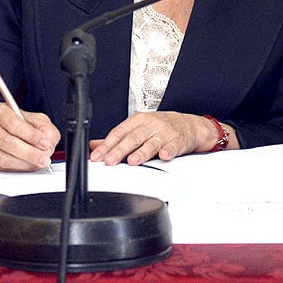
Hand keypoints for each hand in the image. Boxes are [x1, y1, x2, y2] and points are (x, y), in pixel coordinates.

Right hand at [0, 102, 59, 170]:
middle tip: (44, 158)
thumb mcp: (33, 118)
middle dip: (30, 153)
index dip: (31, 135)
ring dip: (24, 163)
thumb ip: (44, 127)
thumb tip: (47, 138)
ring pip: (3, 158)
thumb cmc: (15, 122)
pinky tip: (28, 165)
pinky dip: (18, 168)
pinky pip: (1, 167)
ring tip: (38, 162)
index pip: (14, 124)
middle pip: (8, 142)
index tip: (45, 143)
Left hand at [89, 111, 217, 165]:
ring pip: (151, 143)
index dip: (106, 145)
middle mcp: (150, 125)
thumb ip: (116, 138)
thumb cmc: (160, 127)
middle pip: (132, 138)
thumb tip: (94, 145)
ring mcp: (164, 133)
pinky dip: (168, 151)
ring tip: (132, 161)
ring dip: (142, 152)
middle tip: (109, 160)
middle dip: (119, 150)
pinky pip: (172, 147)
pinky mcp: (177, 141)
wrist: (188, 125)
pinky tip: (163, 156)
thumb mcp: (137, 128)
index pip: (119, 133)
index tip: (96, 156)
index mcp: (137, 121)